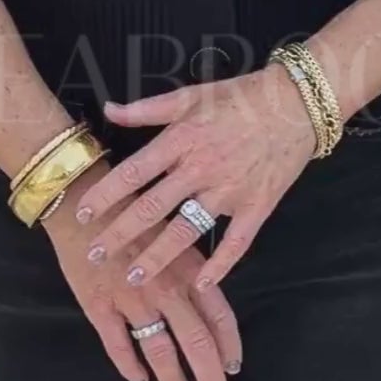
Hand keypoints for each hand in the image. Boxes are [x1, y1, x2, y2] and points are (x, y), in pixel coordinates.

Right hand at [43, 160, 241, 380]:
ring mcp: (132, 299)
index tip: (233, 368)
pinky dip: (130, 367)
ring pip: (160, 349)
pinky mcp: (99, 305)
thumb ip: (191, 267)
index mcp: (187, 268)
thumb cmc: (131, 212)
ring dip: (173, 377)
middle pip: (197, 342)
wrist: (81, 202)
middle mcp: (165, 287)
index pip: (220, 316)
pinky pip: (118, 345)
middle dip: (210, 376)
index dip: (229, 346)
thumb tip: (207, 301)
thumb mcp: (172, 233)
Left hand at [74, 65, 318, 289]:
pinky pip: (237, 242)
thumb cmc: (239, 98)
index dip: (106, 195)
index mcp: (181, 140)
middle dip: (120, 234)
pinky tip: (200, 284)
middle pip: (152, 207)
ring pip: (187, 230)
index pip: (134, 173)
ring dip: (158, 256)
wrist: (297, 104)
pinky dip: (220, 265)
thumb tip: (108, 108)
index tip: (83, 214)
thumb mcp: (190, 96)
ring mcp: (230, 190)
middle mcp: (201, 168)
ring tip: (134, 276)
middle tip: (95, 255)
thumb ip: (146, 108)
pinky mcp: (257, 206)